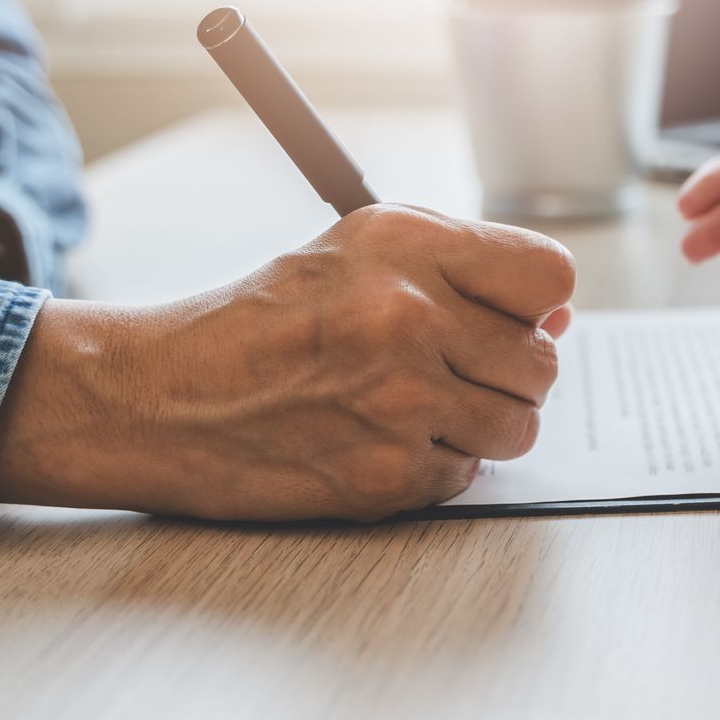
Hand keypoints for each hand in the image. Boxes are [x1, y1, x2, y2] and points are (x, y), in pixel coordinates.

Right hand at [0, 205, 576, 521]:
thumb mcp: (357, 254)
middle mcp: (411, 314)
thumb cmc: (259, 324)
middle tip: (447, 372)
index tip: (511, 320)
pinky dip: (433, 467)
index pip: (549, 276)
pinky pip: (467, 477)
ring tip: (411, 407)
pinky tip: (378, 441)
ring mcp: (402, 399)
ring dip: (477, 426)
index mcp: (407, 243)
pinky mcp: (388, 473)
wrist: (160, 399)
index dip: (537, 306)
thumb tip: (559, 318)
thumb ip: (462, 271)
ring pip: (517, 427)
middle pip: (541, 362)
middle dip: (504, 374)